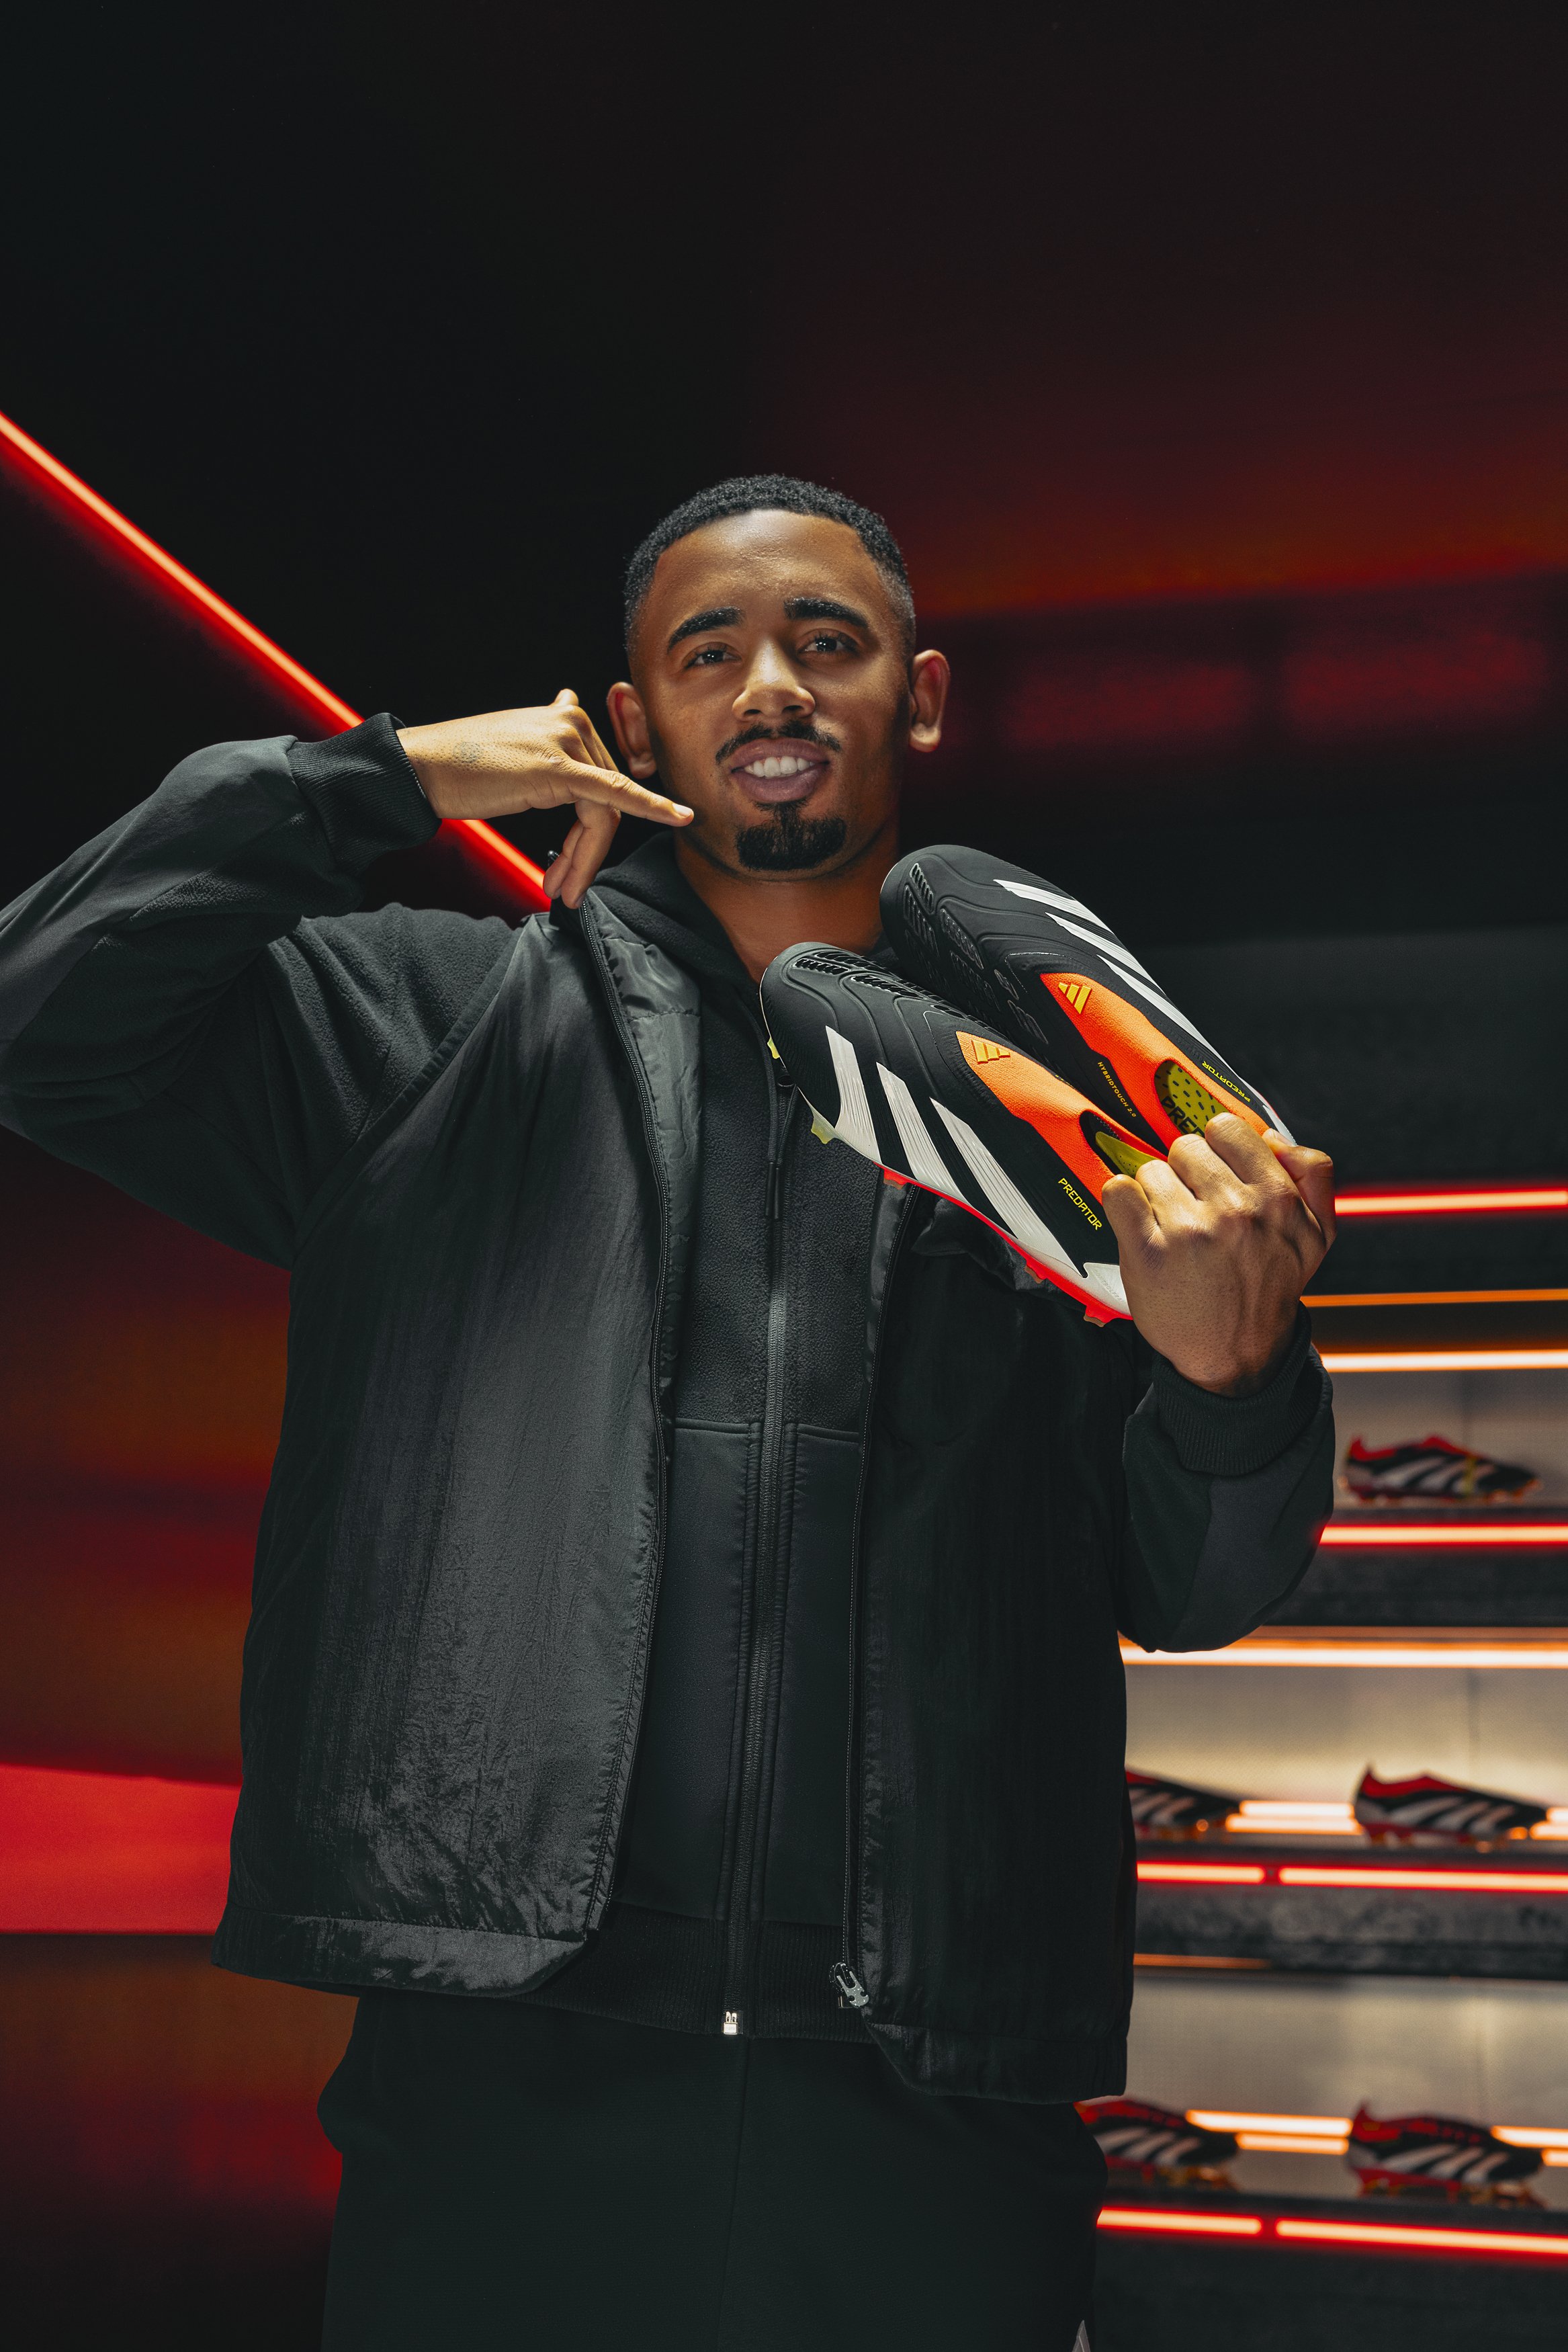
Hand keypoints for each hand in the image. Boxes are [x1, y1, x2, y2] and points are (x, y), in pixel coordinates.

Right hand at [397, 691, 692, 907]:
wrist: (423, 767)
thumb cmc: (461, 766)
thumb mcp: (516, 745)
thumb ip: (550, 734)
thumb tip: (571, 697)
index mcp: (566, 716)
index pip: (598, 781)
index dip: (588, 831)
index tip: (570, 870)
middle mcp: (573, 721)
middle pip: (604, 801)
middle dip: (585, 852)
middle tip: (563, 889)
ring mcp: (569, 741)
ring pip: (602, 812)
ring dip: (585, 858)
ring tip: (563, 889)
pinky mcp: (562, 766)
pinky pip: (613, 794)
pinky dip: (651, 807)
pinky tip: (679, 817)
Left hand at [1102, 1117, 1335, 1394]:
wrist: (1237, 1354)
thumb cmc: (1269, 1289)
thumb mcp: (1317, 1234)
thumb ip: (1313, 1176)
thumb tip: (1273, 1136)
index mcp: (1277, 1199)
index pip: (1227, 1129)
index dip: (1216, 1150)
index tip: (1214, 1175)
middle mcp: (1235, 1212)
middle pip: (1185, 1148)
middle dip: (1186, 1175)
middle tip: (1196, 1210)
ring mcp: (1188, 1231)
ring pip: (1152, 1171)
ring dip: (1157, 1196)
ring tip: (1175, 1230)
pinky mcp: (1147, 1251)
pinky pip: (1118, 1191)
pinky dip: (1123, 1204)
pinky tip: (1142, 1227)